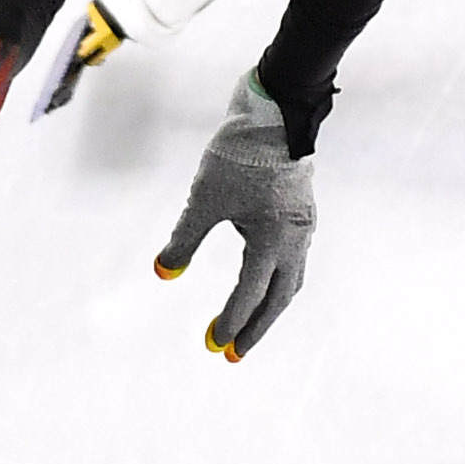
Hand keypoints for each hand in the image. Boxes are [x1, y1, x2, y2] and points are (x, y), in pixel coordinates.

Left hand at [155, 72, 315, 359]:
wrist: (275, 111)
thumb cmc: (238, 154)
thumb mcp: (204, 198)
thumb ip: (184, 238)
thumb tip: (162, 272)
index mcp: (272, 240)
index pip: (250, 294)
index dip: (231, 321)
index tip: (213, 344)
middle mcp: (294, 239)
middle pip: (278, 299)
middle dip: (255, 328)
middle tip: (233, 353)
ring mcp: (302, 227)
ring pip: (291, 281)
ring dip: (270, 308)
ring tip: (251, 326)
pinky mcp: (302, 214)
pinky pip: (295, 261)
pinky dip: (279, 281)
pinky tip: (263, 281)